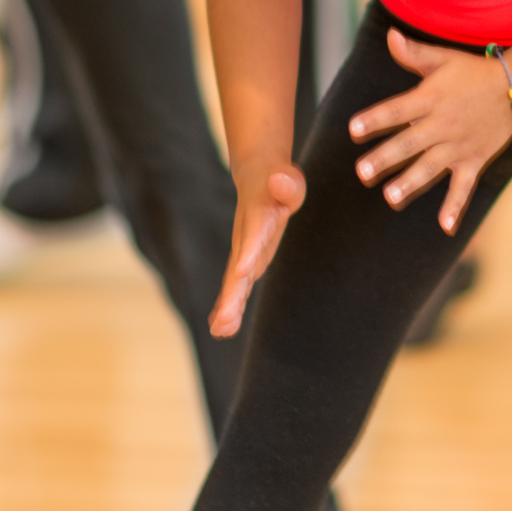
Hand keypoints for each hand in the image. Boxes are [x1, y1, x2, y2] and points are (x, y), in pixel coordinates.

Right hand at [210, 165, 305, 336]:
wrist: (258, 180)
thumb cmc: (281, 183)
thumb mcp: (291, 181)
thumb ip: (288, 184)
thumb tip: (280, 179)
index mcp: (259, 217)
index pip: (254, 235)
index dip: (249, 252)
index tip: (241, 273)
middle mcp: (246, 237)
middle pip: (238, 267)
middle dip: (232, 294)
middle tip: (223, 322)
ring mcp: (244, 251)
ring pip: (235, 281)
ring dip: (228, 305)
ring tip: (220, 331)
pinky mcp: (246, 261)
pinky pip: (237, 285)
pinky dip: (230, 305)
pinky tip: (222, 329)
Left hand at [348, 30, 511, 233]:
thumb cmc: (472, 72)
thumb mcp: (442, 59)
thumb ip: (413, 53)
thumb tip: (390, 35)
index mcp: (431, 98)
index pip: (398, 109)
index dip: (375, 118)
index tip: (353, 129)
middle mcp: (443, 123)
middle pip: (410, 142)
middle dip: (385, 158)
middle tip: (362, 172)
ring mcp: (459, 145)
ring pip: (432, 167)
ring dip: (411, 182)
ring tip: (391, 197)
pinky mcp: (474, 160)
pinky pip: (464, 186)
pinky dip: (456, 206)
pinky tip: (445, 226)